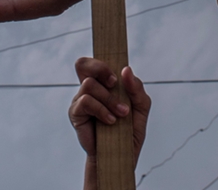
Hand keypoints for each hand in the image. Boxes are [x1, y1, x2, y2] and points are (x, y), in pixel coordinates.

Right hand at [70, 59, 150, 188]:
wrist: (121, 156)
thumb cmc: (130, 130)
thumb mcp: (141, 106)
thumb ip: (136, 88)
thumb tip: (126, 70)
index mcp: (104, 83)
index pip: (95, 62)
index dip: (102, 60)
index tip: (118, 75)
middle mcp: (90, 89)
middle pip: (83, 64)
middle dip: (100, 69)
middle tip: (115, 83)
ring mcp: (80, 100)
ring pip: (89, 84)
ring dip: (109, 99)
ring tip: (121, 114)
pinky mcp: (75, 114)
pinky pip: (86, 101)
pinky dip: (102, 110)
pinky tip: (110, 121)